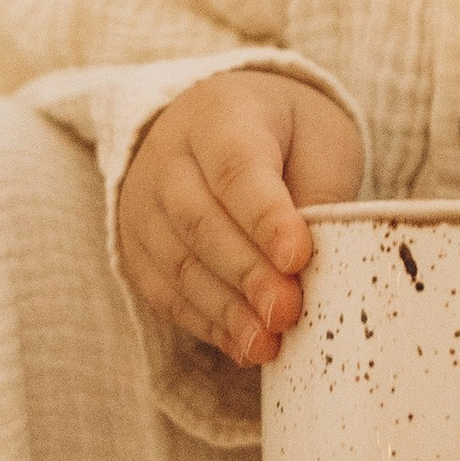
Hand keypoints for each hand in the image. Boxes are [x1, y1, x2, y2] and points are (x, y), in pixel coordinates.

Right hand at [122, 70, 363, 368]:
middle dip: (248, 273)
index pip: (237, 168)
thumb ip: (322, 191)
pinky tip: (243, 345)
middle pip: (200, 221)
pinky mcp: (137, 246)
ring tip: (268, 344)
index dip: (266, 218)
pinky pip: (165, 292)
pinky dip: (206, 324)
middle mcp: (169, 157)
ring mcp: (144, 203)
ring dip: (226, 310)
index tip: (298, 257)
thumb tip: (318, 263)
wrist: (220, 122)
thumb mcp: (319, 139)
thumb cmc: (285, 136)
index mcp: (221, 115)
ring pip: (178, 263)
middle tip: (287, 311)